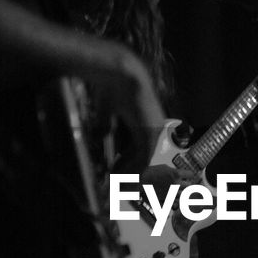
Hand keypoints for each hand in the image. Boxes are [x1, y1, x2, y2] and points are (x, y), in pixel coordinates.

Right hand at [88, 44, 164, 172]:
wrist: (119, 74)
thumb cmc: (112, 86)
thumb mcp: (109, 110)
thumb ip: (108, 125)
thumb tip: (103, 137)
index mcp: (146, 121)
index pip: (137, 148)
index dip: (124, 161)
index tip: (113, 172)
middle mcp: (154, 127)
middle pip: (141, 156)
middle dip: (127, 171)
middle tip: (114, 183)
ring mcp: (154, 130)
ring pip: (142, 159)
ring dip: (128, 172)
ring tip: (114, 183)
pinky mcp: (150, 132)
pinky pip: (142, 157)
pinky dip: (130, 168)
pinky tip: (119, 174)